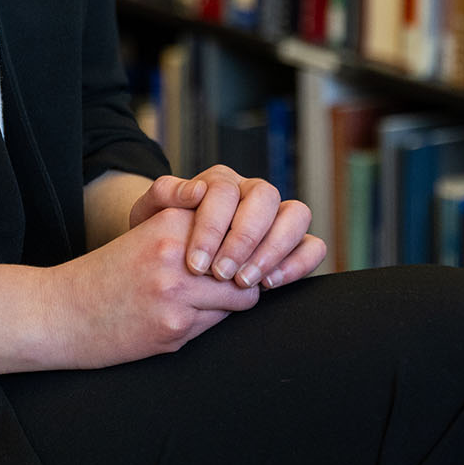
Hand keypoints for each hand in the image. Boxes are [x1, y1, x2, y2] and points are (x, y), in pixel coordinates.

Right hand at [47, 206, 261, 368]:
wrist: (62, 312)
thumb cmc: (108, 275)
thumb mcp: (147, 235)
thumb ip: (191, 233)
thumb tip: (249, 249)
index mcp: (170, 221)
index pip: (238, 226)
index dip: (243, 243)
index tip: (239, 254)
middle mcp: (178, 251)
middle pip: (247, 261)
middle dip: (243, 275)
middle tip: (228, 282)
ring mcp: (178, 291)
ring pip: (241, 296)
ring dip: (230, 302)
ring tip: (201, 303)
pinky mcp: (175, 327)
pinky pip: (215, 324)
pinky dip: (203, 324)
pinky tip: (174, 321)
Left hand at [128, 172, 325, 292]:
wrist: (167, 255)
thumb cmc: (159, 233)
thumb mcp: (150, 212)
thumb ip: (165, 194)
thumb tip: (195, 190)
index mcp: (220, 180)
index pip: (224, 191)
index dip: (212, 226)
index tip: (196, 263)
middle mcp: (252, 192)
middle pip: (265, 196)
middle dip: (244, 238)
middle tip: (221, 273)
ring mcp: (277, 216)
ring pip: (296, 215)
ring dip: (273, 249)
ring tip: (246, 281)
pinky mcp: (294, 243)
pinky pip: (313, 245)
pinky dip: (298, 263)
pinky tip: (269, 284)